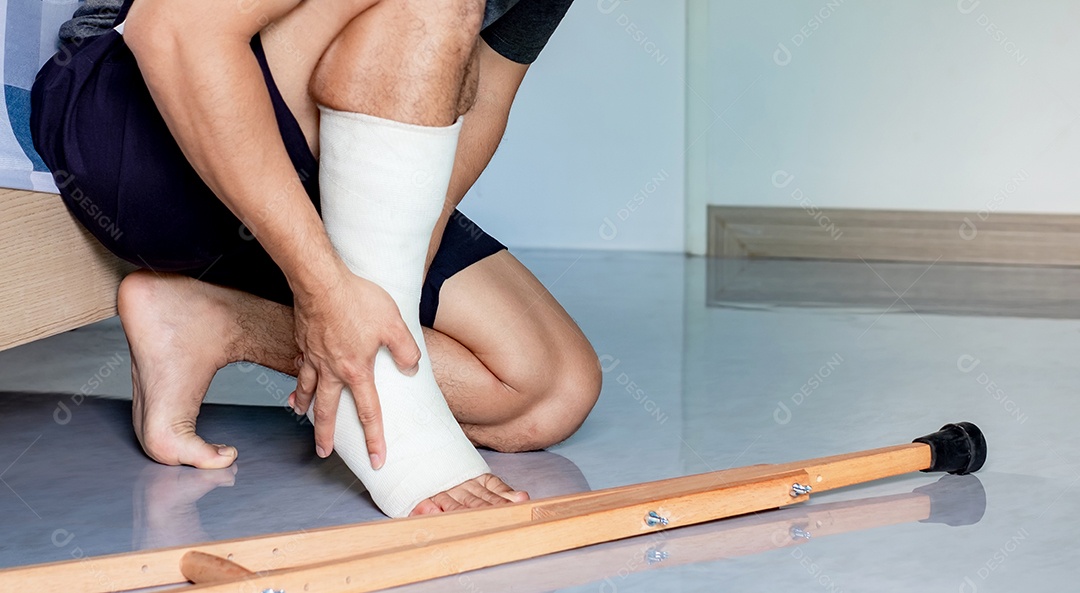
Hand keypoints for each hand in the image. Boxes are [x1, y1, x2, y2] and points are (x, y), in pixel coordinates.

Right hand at [290, 262, 420, 467]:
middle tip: (323, 452)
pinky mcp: (302, 341)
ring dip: (306, 407)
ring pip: (307, 389)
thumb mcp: (394, 324)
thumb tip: (411, 369)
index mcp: (356, 370)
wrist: (320, 280)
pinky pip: (299, 366)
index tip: (376, 459)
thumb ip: (405, 350)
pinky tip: (298, 377)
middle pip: (327, 411)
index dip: (374, 438)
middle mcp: (331, 370)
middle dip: (325, 435)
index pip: (368, 412)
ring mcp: (313, 356)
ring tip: (303, 416)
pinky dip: (298, 376)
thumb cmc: (357, 300)